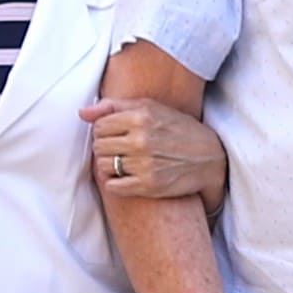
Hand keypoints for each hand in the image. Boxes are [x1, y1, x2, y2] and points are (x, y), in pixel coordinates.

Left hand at [83, 95, 227, 208]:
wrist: (209, 157)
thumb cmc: (178, 128)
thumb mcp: (151, 108)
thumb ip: (114, 106)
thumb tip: (82, 113)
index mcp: (141, 117)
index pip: (99, 126)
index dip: (104, 130)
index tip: (115, 133)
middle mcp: (141, 140)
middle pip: (99, 146)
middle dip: (106, 147)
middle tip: (121, 148)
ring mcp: (144, 164)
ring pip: (103, 166)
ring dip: (109, 165)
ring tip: (124, 161)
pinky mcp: (148, 185)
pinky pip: (112, 186)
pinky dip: (114, 182)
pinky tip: (126, 176)